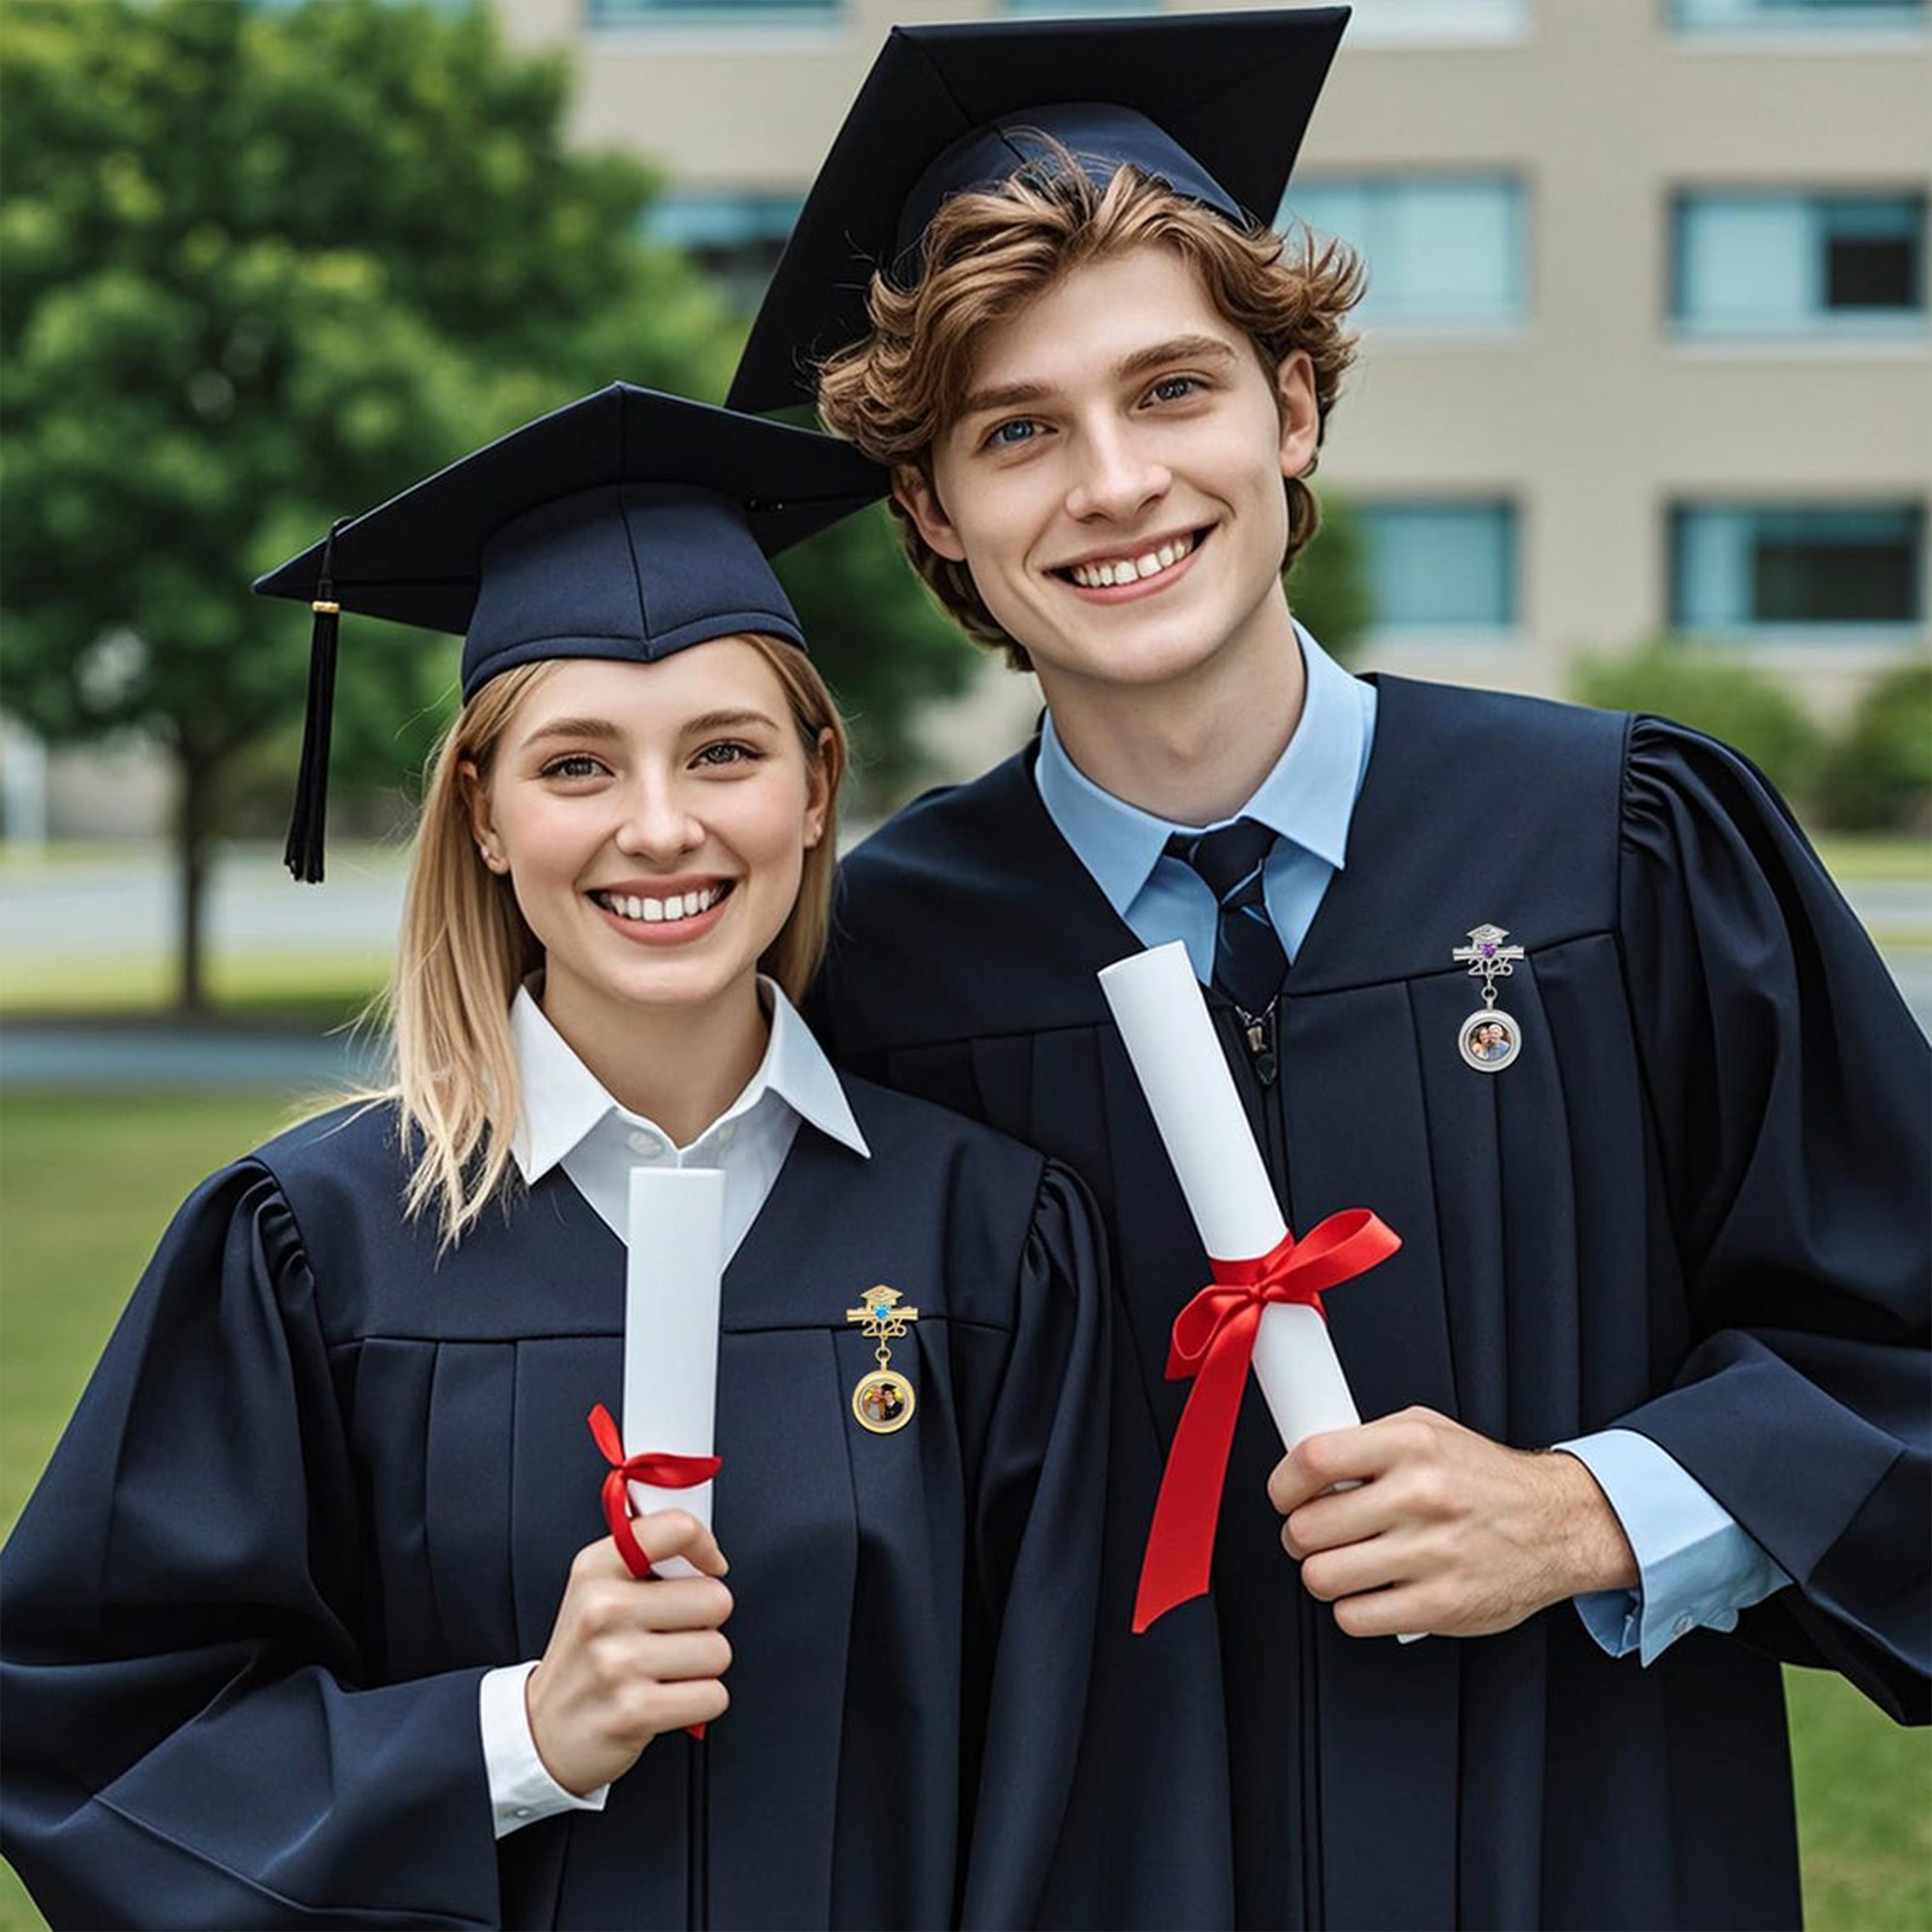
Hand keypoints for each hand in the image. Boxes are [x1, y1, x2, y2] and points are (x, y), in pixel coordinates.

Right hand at [526, 1510, 732, 1794]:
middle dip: (706, 1622)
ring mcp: (617, 1662)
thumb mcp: (597, 1589)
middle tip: (673, 1635)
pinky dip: (700, 1702)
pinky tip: (667, 1700)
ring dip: (703, 1667)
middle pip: (716, 1599)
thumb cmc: (587, 1654)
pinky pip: (713, 1696)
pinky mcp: (634, 1711)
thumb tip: (708, 1553)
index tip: (709, 1567)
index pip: (676, 1528)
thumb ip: (647, 1559)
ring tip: (665, 1670)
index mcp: (597, 1568)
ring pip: (718, 1651)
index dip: (705, 1547)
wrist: (543, 1729)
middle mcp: (604, 1609)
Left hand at [1266, 1406, 1637, 1639]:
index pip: (1312, 1460)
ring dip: (1320, 1574)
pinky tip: (1368, 1592)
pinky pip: (1355, 1618)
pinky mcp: (1442, 1604)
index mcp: (1411, 1445)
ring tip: (1339, 1564)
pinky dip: (1351, 1609)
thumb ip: (1368, 1441)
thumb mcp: (1427, 1430)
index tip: (1284, 1496)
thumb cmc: (1483, 1478)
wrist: (1557, 1523)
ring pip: (1323, 1576)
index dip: (1282, 1484)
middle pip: (1307, 1527)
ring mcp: (1432, 1553)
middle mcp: (1421, 1496)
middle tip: (1313, 1535)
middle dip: (1298, 1536)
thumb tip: (1306, 1463)